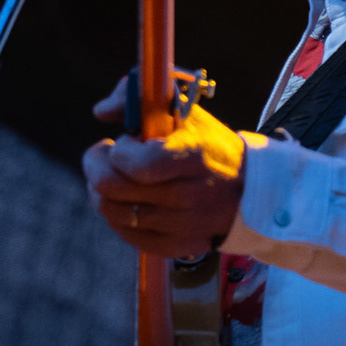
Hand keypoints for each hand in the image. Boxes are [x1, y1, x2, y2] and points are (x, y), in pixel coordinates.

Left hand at [83, 76, 246, 257]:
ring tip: (114, 176)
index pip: (134, 164)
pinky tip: (126, 198)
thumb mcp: (184, 113)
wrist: (249, 191)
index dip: (118, 150)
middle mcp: (185, 196)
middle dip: (95, 166)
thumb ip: (138, 99)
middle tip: (101, 155)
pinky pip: (126, 233)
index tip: (125, 139)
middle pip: (111, 190)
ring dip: (101, 190)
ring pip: (112, 212)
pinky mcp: (175, 246)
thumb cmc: (210, 146)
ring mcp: (180, 226)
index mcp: (191, 158)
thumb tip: (100, 111)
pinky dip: (117, 214)